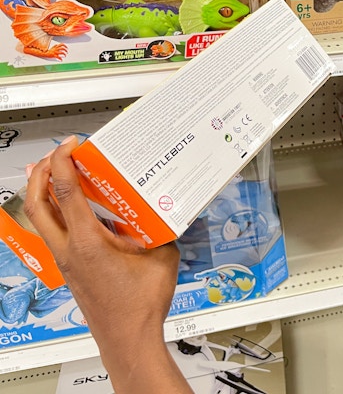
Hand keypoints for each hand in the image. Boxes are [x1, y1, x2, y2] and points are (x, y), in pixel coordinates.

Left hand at [24, 135, 191, 392]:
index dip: (63, 163)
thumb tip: (163, 211)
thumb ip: (158, 229)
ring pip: (40, 220)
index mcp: (88, 242)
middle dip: (40, 174)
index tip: (70, 146)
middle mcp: (69, 250)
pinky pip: (54, 234)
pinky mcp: (70, 269)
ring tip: (49, 175)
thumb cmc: (140, 304)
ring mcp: (66, 261)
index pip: (66, 192)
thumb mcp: (161, 255)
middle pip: (38, 204)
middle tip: (52, 155)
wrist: (128, 336)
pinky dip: (55, 214)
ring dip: (41, 194)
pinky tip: (71, 210)